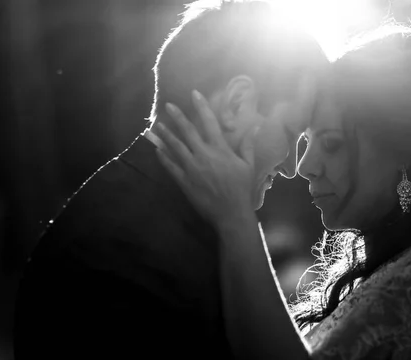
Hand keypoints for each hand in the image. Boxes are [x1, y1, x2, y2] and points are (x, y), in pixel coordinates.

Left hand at [148, 90, 255, 223]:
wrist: (231, 213)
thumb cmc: (242, 189)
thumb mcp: (248, 165)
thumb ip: (247, 145)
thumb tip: (254, 127)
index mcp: (220, 149)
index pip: (210, 122)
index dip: (201, 106)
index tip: (194, 94)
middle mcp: (204, 155)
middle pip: (187, 131)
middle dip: (177, 117)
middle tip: (168, 106)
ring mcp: (192, 168)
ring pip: (175, 146)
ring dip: (166, 135)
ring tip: (157, 125)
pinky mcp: (184, 181)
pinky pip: (171, 166)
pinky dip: (163, 157)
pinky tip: (157, 150)